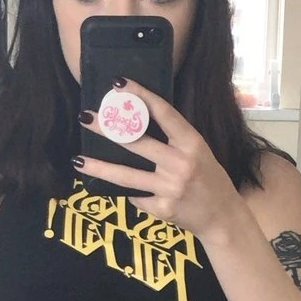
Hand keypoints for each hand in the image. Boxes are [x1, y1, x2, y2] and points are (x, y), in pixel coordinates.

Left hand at [77, 81, 244, 241]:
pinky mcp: (162, 209)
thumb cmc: (208, 178)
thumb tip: (135, 120)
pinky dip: (128, 192)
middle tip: (85, 117)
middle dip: (108, 129)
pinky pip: (137, 196)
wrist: (222, 217)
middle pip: (137, 143)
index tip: (119, 84)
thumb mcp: (198, 151)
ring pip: (127, 176)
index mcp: (192, 143)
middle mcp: (181, 164)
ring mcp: (170, 188)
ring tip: (78, 160)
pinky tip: (116, 189)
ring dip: (99, 167)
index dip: (141, 96)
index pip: (164, 113)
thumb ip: (173, 138)